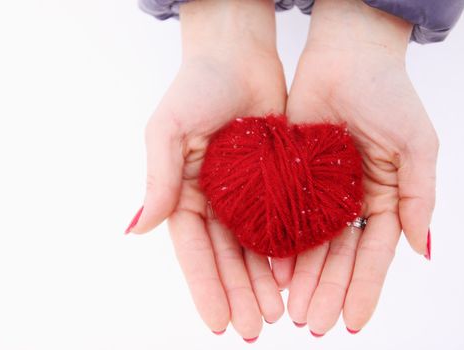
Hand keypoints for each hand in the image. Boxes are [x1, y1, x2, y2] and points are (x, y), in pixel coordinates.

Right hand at [127, 0, 286, 339]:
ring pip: (255, 247)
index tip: (218, 322)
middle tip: (255, 328)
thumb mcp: (169, 131)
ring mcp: (245, 193)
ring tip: (279, 313)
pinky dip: (287, 251)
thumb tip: (136, 229)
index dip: (205, 286)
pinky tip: (296, 276)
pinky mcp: (274, 181)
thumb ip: (158, 180)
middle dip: (239, 293)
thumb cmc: (197, 86)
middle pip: (226, 257)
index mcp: (184, 193)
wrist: (240, 55)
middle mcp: (213, 200)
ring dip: (264, 281)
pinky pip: (281, 223)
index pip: (193, 250)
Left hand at [272, 0, 436, 334]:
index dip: (364, 289)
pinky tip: (271, 272)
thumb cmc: (387, 93)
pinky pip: (284, 217)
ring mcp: (318, 191)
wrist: (344, 56)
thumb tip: (422, 250)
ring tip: (291, 311)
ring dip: (302, 278)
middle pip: (338, 258)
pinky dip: (278, 245)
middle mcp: (349, 201)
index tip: (352, 322)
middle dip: (327, 292)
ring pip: (309, 244)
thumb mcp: (416, 146)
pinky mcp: (290, 176)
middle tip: (314, 326)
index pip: (373, 255)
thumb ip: (419, 198)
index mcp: (382, 198)